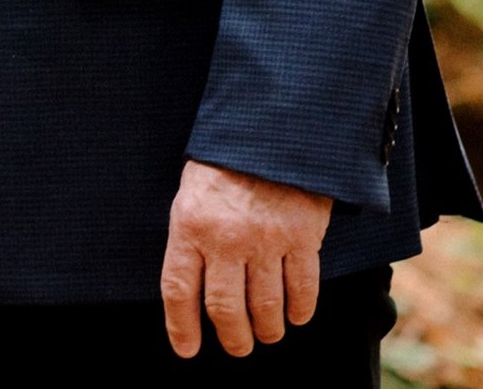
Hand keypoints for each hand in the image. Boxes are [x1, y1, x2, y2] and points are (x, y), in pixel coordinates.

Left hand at [159, 159, 332, 357]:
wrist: (269, 132)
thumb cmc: (222, 168)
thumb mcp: (190, 198)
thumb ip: (191, 241)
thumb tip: (191, 293)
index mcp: (189, 227)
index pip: (179, 290)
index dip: (181, 327)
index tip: (187, 349)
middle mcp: (226, 239)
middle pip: (226, 309)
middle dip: (233, 338)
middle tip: (238, 347)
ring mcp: (266, 240)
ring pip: (267, 307)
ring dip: (268, 330)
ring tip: (267, 334)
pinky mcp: (302, 237)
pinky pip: (303, 289)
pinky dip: (300, 311)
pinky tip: (296, 317)